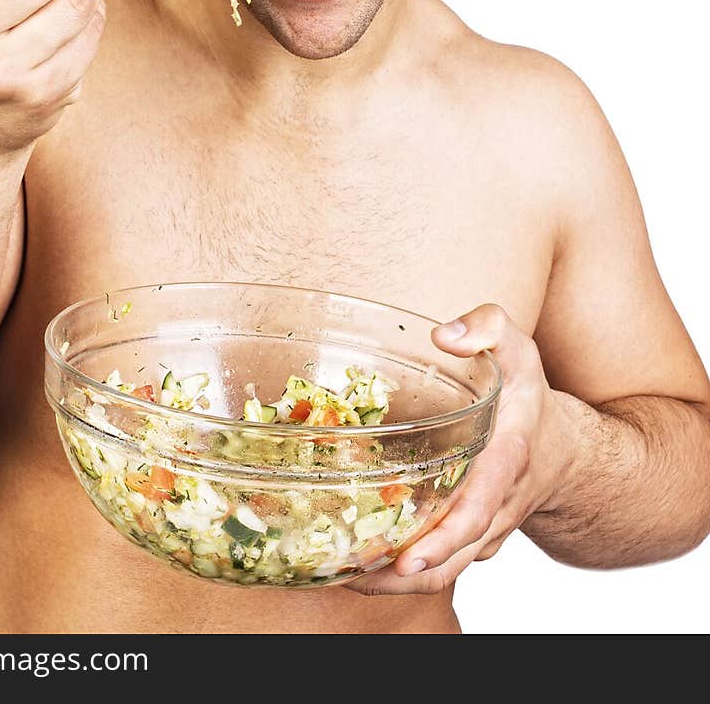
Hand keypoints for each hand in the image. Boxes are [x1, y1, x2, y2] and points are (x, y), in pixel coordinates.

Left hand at [351, 303, 570, 595]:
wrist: (567, 451)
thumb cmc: (529, 396)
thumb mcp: (518, 348)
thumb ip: (487, 326)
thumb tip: (444, 336)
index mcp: (508, 460)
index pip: (480, 508)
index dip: (445, 538)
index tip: (409, 558)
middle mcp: (497, 505)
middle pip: (455, 556)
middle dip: (406, 575)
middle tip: (353, 573)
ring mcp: (485, 530)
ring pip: (445, 572)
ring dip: (395, 582)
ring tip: (342, 575)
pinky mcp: (469, 541)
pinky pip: (440, 566)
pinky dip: (402, 574)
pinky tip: (357, 564)